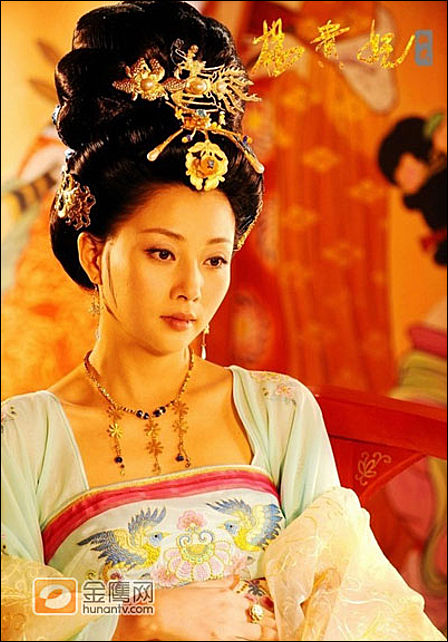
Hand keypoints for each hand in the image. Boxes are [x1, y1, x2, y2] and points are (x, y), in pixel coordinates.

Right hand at [112, 575, 277, 640]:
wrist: (160, 612)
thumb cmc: (178, 599)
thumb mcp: (203, 586)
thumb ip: (222, 583)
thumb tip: (236, 578)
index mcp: (227, 595)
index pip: (254, 607)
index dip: (268, 615)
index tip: (277, 619)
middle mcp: (229, 610)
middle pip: (260, 623)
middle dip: (272, 629)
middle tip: (284, 632)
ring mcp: (225, 628)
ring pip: (254, 635)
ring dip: (264, 636)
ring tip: (278, 637)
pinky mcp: (217, 640)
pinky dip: (245, 641)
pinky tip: (256, 641)